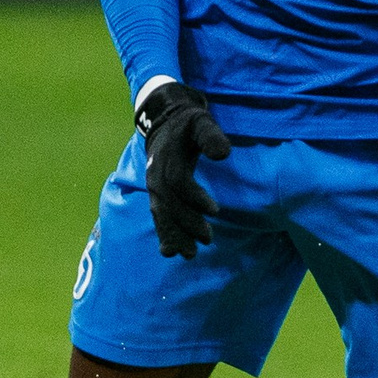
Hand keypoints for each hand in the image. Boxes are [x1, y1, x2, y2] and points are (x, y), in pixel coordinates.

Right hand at [135, 81, 232, 257]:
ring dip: (174, 235)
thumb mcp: (202, 123)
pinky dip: (163, 234)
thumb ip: (212, 136)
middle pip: (169, 203)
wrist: (165, 123)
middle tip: (208, 239)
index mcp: (167, 159)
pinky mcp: (156, 194)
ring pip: (161, 214)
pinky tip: (170, 251)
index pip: (178, 182)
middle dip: (186, 223)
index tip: (215, 210)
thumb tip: (223, 154)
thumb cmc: (189, 125)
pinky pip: (157, 216)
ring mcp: (154, 186)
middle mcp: (156, 175)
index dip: (195, 197)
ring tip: (189, 254)